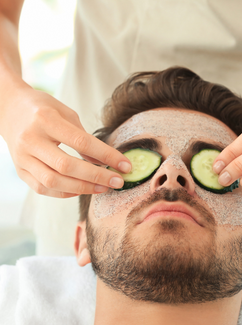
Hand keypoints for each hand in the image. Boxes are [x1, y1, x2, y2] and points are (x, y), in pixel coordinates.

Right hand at [0, 84, 131, 197]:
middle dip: (97, 177)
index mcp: (46, 120)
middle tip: (118, 182)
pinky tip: (82, 189)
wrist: (9, 109)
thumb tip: (104, 163)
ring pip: (54, 181)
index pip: (82, 142)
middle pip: (67, 166)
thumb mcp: (67, 115)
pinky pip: (43, 188)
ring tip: (104, 188)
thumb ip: (85, 139)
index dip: (107, 156)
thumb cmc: (44, 109)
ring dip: (83, 188)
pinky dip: (66, 193)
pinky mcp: (20, 170)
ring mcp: (22, 158)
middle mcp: (31, 140)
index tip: (126, 166)